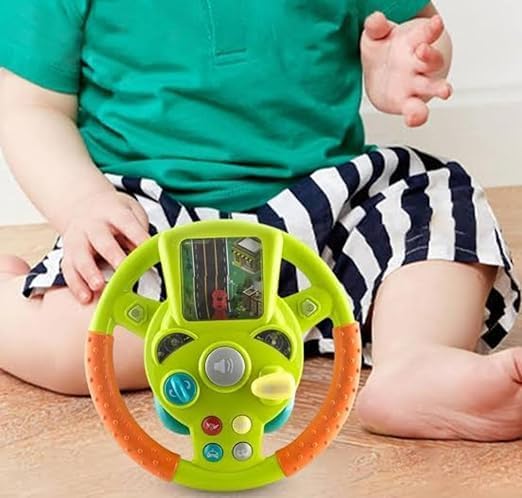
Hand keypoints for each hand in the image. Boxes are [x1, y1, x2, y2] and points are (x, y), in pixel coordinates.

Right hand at [61, 190, 149, 303]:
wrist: (84, 205)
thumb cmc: (114, 214)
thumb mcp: (132, 212)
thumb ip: (140, 230)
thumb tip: (150, 252)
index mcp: (114, 213)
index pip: (127, 223)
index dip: (138, 236)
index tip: (148, 250)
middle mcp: (93, 225)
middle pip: (102, 240)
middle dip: (112, 255)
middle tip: (122, 268)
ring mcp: (78, 239)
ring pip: (80, 256)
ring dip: (89, 272)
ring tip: (98, 286)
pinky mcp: (68, 254)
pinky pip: (69, 270)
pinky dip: (76, 285)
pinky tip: (85, 297)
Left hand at [361, 12, 451, 126]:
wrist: (380, 77)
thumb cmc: (383, 52)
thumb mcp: (375, 37)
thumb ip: (376, 28)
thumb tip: (375, 19)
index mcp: (413, 43)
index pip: (425, 34)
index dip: (431, 28)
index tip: (436, 22)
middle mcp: (418, 65)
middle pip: (432, 59)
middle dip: (431, 56)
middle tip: (425, 51)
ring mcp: (415, 85)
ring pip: (431, 86)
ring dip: (438, 88)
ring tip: (445, 91)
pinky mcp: (406, 103)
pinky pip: (416, 111)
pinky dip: (417, 116)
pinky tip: (413, 119)